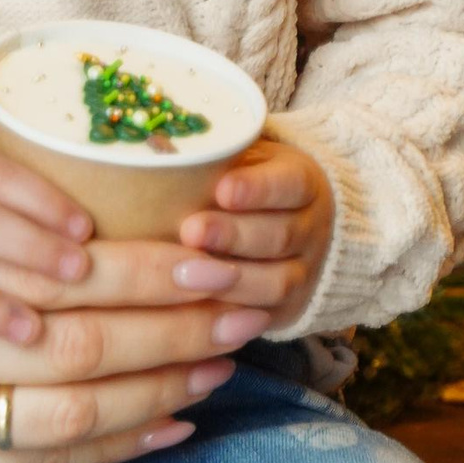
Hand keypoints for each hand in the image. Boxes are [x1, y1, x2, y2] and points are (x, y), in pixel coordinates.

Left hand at [179, 138, 334, 333]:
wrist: (293, 223)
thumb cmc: (243, 181)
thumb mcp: (241, 158)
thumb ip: (210, 156)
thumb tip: (152, 145)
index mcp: (302, 183)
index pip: (288, 183)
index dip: (258, 189)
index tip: (222, 189)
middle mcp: (310, 229)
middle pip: (279, 234)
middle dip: (234, 235)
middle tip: (191, 231)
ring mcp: (304, 272)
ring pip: (275, 281)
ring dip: (230, 280)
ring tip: (185, 275)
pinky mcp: (288, 310)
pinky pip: (263, 317)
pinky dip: (231, 315)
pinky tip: (196, 310)